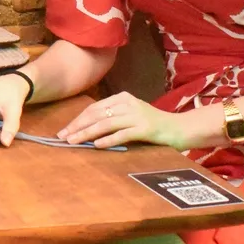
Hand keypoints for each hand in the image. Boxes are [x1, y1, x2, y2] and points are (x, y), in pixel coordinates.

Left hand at [54, 91, 196, 149]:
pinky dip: (108, 139)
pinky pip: (122, 134)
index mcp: (123, 98)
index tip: (64, 130)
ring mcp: (137, 115)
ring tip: (73, 141)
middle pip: (97, 114)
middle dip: (77, 126)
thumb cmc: (153, 124)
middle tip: (62, 136)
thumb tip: (86, 130)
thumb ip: (112, 119)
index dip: (78, 119)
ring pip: (106, 124)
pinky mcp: (146, 128)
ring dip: (87, 133)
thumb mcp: (131, 116)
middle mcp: (128, 104)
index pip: (94, 108)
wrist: (181, 128)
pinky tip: (96, 145)